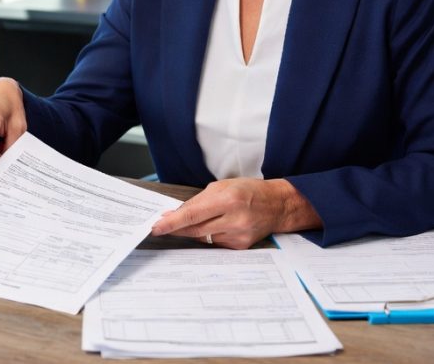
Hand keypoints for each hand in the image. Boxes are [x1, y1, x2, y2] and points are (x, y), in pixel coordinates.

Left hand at [150, 178, 321, 248]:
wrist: (277, 205)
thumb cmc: (249, 191)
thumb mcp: (222, 187)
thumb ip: (198, 201)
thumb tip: (175, 214)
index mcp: (227, 200)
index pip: (192, 214)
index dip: (172, 222)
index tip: (156, 226)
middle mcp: (233, 220)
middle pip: (195, 230)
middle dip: (176, 229)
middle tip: (161, 226)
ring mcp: (237, 236)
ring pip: (203, 238)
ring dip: (193, 231)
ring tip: (194, 222)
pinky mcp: (240, 246)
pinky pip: (215, 243)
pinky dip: (208, 235)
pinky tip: (213, 227)